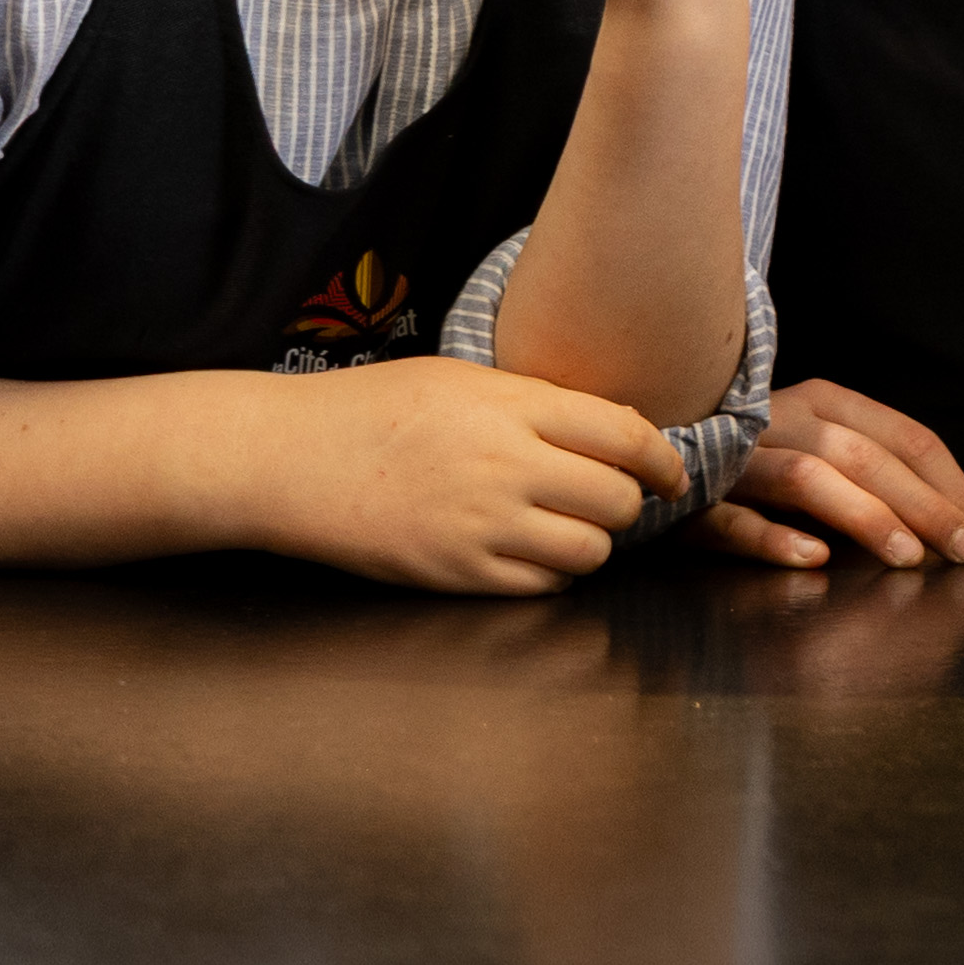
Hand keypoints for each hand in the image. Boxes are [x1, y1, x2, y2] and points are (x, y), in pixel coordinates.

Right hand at [254, 355, 690, 596]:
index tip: (671, 473)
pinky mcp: (457, 573)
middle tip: (612, 499)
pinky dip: (551, 573)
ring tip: (568, 527)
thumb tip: (614, 430)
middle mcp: (506, 466)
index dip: (663, 459)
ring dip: (592, 542)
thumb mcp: (462, 378)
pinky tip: (530, 552)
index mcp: (512, 406)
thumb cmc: (374, 407)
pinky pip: (541, 586)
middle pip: (616, 499)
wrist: (292, 457)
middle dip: (628, 503)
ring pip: (588, 550)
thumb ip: (537, 402)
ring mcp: (482, 525)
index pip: (625, 434)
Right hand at [697, 378, 963, 570]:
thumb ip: (874, 473)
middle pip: (866, 456)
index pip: (905, 436)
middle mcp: (782, 418)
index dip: (954, 485)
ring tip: (909, 558)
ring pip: (808, 479)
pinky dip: (774, 538)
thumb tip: (955, 524)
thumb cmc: (754, 462)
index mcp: (823, 401)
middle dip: (927, 506)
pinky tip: (813, 560)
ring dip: (865, 517)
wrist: (652, 454)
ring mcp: (735, 458)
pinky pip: (733, 520)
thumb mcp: (820, 450)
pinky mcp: (693, 502)